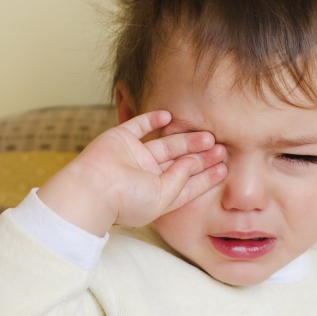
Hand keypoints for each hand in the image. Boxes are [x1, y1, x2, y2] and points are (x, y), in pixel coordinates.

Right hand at [37, 110, 226, 236]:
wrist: (92, 189)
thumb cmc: (127, 200)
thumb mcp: (163, 197)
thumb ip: (181, 179)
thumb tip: (193, 162)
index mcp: (157, 194)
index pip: (186, 184)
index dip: (206, 177)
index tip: (224, 168)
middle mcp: (147, 175)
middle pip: (180, 162)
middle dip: (200, 156)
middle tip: (221, 147)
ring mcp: (134, 156)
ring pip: (165, 144)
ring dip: (186, 139)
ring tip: (208, 135)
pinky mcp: (121, 139)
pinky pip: (140, 125)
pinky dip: (154, 119)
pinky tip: (170, 115)